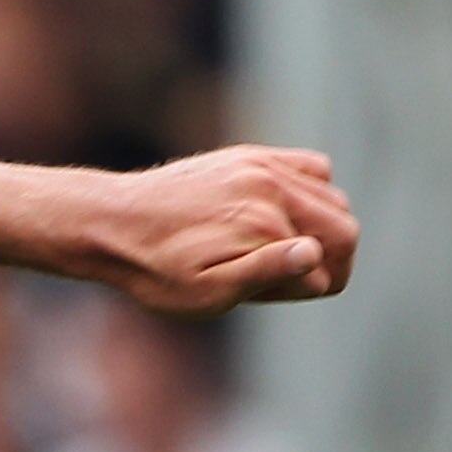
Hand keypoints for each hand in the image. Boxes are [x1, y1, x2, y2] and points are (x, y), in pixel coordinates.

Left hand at [92, 146, 359, 315]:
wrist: (108, 223)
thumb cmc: (152, 271)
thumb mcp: (205, 293)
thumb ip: (264, 275)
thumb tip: (314, 253)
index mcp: (263, 226)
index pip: (330, 266)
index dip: (308, 290)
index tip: (271, 294)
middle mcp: (270, 188)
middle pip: (343, 227)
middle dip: (329, 261)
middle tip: (284, 280)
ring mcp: (262, 167)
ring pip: (332, 198)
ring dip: (320, 228)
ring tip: (274, 251)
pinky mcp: (250, 156)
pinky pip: (312, 167)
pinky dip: (313, 193)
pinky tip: (281, 216)